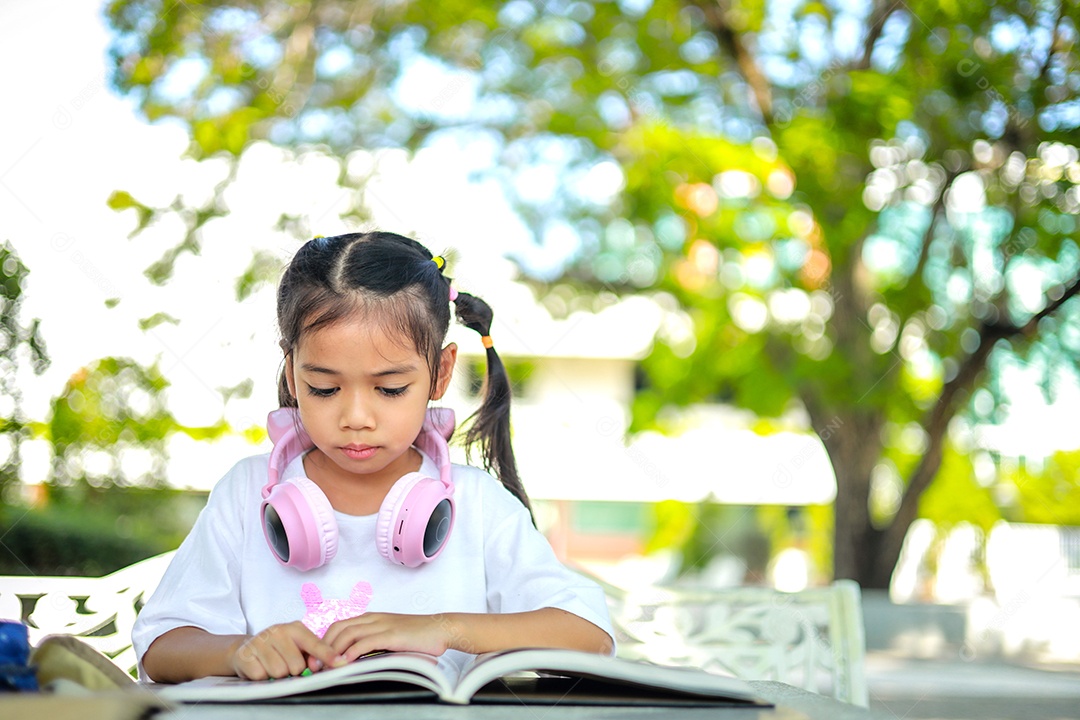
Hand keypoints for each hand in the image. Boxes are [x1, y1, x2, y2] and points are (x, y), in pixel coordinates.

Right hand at [231, 621, 347, 679]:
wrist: (247, 647)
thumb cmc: (278, 648)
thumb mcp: (296, 645)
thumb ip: (311, 655)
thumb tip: (320, 667)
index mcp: (295, 628)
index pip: (315, 644)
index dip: (327, 655)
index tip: (339, 662)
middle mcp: (278, 631)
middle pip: (296, 665)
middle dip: (292, 671)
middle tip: (284, 662)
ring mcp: (260, 640)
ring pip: (279, 672)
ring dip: (276, 674)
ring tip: (271, 664)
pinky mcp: (245, 653)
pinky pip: (261, 675)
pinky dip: (261, 676)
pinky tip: (259, 666)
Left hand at [322, 613, 452, 661]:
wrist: (440, 629)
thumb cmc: (416, 637)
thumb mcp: (389, 638)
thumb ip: (372, 644)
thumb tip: (352, 660)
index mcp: (371, 618)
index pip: (338, 626)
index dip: (323, 641)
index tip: (317, 659)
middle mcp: (373, 618)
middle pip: (338, 628)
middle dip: (322, 646)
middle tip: (315, 665)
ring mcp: (382, 625)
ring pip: (348, 633)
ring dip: (333, 651)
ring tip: (326, 667)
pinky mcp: (392, 634)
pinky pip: (366, 641)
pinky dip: (352, 651)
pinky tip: (345, 662)